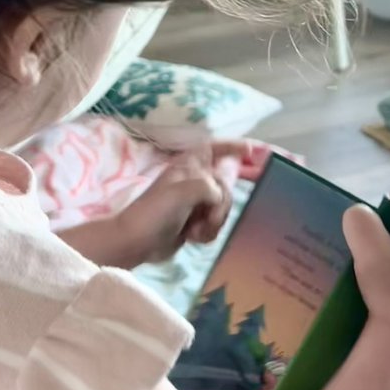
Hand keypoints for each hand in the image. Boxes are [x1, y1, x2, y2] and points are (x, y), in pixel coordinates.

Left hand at [117, 141, 248, 263]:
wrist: (137, 242)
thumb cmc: (154, 212)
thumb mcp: (182, 191)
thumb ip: (210, 187)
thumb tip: (219, 197)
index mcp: (190, 166)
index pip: (215, 148)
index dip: (234, 146)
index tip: (253, 152)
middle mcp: (196, 181)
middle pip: (227, 186)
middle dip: (222, 205)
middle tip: (210, 214)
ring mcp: (196, 202)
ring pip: (224, 208)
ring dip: (213, 222)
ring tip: (194, 229)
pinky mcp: (196, 222)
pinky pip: (217, 224)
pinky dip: (207, 233)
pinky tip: (192, 237)